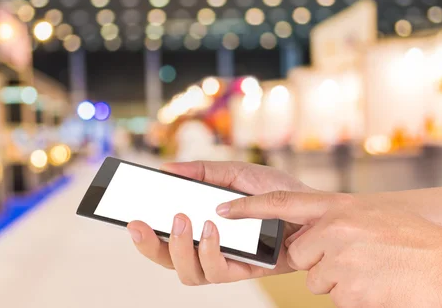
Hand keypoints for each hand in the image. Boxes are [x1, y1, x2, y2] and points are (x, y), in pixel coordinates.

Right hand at [126, 161, 314, 284]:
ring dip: (178, 248)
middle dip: (149, 246)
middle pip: (168, 259)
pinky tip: (212, 228)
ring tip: (182, 221)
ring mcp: (226, 260)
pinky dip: (210, 250)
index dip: (143, 234)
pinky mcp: (246, 269)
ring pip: (188, 272)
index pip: (163, 236)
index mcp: (201, 224)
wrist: (312, 205)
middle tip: (140, 224)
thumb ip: (202, 173)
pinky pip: (218, 271)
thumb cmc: (276, 190)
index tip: (128, 218)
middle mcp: (208, 247)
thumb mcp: (235, 173)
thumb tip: (167, 169)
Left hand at [219, 191, 441, 306]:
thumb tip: (309, 237)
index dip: (250, 206)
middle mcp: (334, 230)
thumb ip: (335, 221)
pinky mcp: (348, 291)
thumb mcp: (369, 216)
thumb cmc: (413, 240)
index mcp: (339, 207)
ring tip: (371, 270)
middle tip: (353, 258)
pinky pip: (336, 297)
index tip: (222, 209)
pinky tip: (376, 285)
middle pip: (300, 254)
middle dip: (317, 261)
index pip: (282, 202)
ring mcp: (340, 261)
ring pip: (317, 279)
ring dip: (339, 280)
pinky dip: (352, 295)